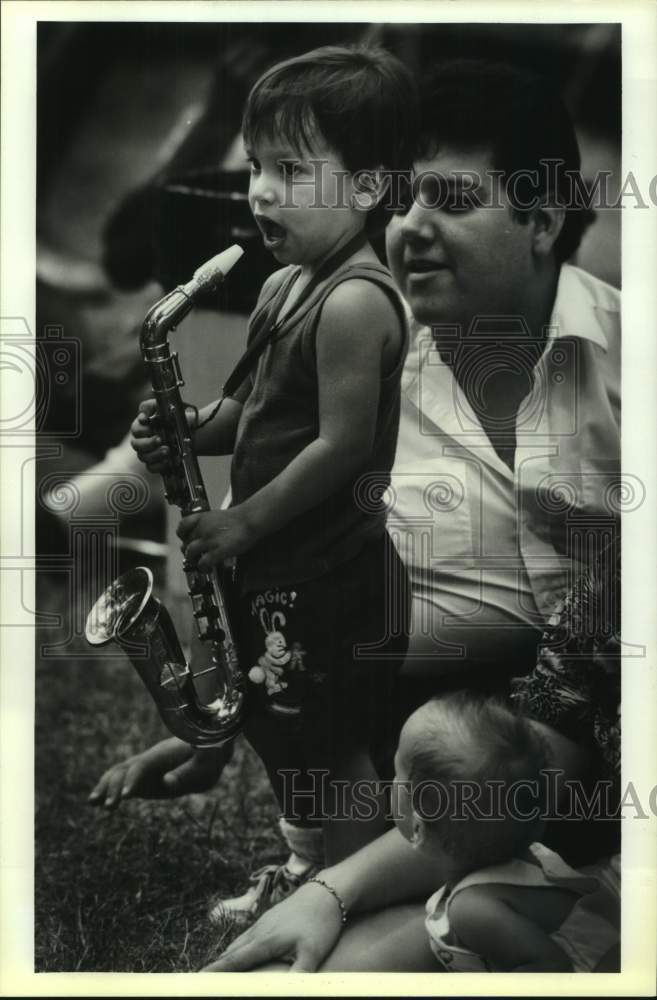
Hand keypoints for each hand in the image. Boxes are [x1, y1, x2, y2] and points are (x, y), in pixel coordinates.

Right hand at [88, 738, 228, 809]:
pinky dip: (107, 789)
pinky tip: (95, 802)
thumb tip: (166, 784)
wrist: (209, 748)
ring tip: (94, 803)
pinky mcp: (143, 777)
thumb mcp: (204, 766)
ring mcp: (144, 767)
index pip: (143, 765)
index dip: (133, 778)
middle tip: (109, 806)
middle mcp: (150, 758)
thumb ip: (187, 774)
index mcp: (165, 754)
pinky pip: (121, 781)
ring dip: (106, 787)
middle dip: (114, 785)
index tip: (126, 796)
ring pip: (119, 773)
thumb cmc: (208, 757)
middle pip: (126, 768)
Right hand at [130, 399, 169, 472]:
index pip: (136, 430)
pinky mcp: (156, 463)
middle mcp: (142, 441)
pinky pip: (152, 468)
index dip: (142, 429)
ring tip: (168, 450)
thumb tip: (142, 414)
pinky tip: (168, 461)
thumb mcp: (164, 407)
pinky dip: (159, 465)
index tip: (151, 428)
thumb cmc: (174, 418)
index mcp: (142, 428)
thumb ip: (150, 406)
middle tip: (160, 439)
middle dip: (148, 443)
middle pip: (136, 445)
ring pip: (144, 457)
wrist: (191, 430)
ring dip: (155, 454)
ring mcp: (148, 453)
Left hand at [177, 507, 255, 569]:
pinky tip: (207, 569)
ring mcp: (209, 540)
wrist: (250, 519)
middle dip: (188, 551)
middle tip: (194, 556)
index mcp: (201, 519)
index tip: (186, 540)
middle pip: (186, 543)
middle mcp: (202, 529)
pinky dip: (203, 568)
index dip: (182, 536)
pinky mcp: (218, 551)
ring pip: (190, 553)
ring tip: (198, 563)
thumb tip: (204, 534)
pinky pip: (203, 562)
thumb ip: (207, 525)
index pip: (182, 527)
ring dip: (192, 560)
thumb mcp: (217, 517)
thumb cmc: (238, 518)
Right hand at [202, 881, 343, 971]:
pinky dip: (238, 947)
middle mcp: (260, 930)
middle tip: (202, 979)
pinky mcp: (271, 917)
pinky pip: (248, 935)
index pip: (235, 960)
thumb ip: (299, 976)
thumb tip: (288, 992)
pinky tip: (241, 950)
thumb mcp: (313, 953)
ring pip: (239, 942)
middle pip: (232, 952)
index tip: (198, 978)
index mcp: (265, 941)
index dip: (216, 971)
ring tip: (216, 970)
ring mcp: (265, 921)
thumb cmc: (321, 922)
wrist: (328, 890)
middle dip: (217, 966)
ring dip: (227, 956)